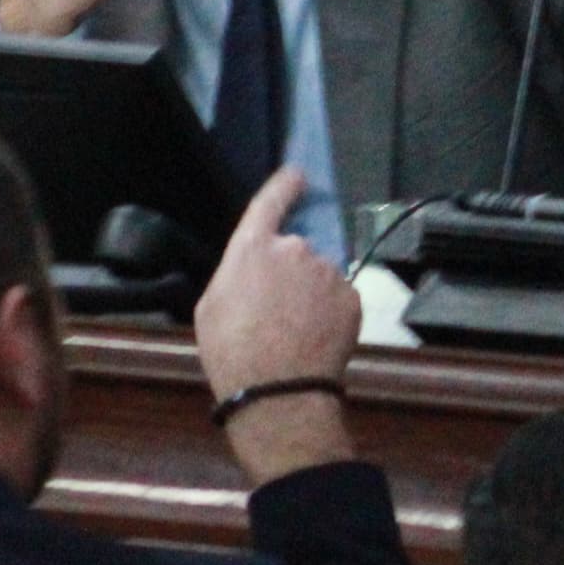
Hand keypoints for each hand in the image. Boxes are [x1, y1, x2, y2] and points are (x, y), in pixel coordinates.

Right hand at [192, 169, 360, 485]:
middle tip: (277, 311)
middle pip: (295, 251)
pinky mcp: (351, 297)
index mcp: (253, 248)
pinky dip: (330, 313)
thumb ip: (237, 275)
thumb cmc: (231, 352)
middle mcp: (295, 249)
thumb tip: (253, 272)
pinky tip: (315, 339)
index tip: (297, 173)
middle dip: (289, 272)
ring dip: (310, 294)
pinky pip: (338, 298)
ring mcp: (328, 272)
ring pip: (319, 276)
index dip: (284, 185)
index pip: (270, 201)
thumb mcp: (212, 307)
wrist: (278, 390)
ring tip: (295, 332)